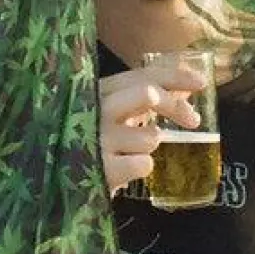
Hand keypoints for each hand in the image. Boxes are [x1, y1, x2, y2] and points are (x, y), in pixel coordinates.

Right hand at [97, 62, 206, 196]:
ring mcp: (96, 140)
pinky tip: (123, 169)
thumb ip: (146, 98)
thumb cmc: (91, 141)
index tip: (202, 82)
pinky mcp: (100, 169)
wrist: (52, 179)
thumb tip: (188, 85)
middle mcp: (94, 110)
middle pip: (147, 93)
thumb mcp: (114, 113)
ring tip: (129, 152)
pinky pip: (144, 164)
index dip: (175, 75)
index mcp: (98, 91)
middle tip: (194, 120)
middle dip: (174, 105)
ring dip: (150, 144)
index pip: (141, 74)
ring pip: (151, 136)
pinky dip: (141, 167)